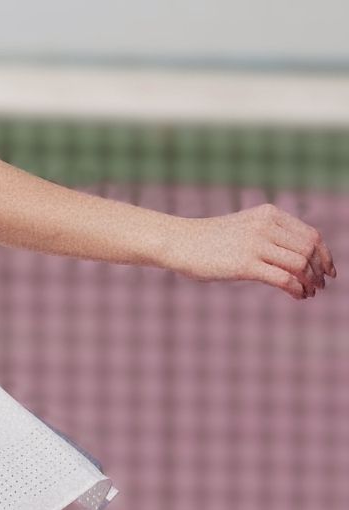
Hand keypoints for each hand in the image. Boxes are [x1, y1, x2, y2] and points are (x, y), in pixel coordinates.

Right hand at [163, 203, 335, 300]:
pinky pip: (283, 278)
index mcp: (269, 214)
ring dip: (310, 281)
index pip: (310, 234)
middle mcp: (267, 226)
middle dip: (320, 269)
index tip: (327, 269)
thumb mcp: (244, 229)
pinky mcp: (245, 265)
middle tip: (322, 285)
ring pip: (300, 264)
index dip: (324, 254)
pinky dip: (296, 289)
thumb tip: (291, 255)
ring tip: (310, 292)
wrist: (181, 242)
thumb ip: (267, 234)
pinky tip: (298, 295)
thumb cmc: (210, 240)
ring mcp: (256, 245)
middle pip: (309, 249)